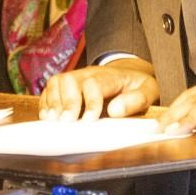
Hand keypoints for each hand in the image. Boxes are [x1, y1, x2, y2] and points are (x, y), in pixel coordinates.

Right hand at [39, 60, 160, 120]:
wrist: (129, 72)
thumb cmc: (137, 84)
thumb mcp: (149, 90)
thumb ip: (136, 100)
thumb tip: (115, 110)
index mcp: (111, 75)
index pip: (95, 83)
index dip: (91, 102)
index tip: (90, 121)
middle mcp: (89, 73)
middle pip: (70, 80)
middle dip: (67, 102)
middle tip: (67, 122)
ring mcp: (77, 76)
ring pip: (57, 82)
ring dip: (53, 102)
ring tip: (53, 120)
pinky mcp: (67, 84)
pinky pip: (50, 87)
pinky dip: (46, 101)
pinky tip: (47, 116)